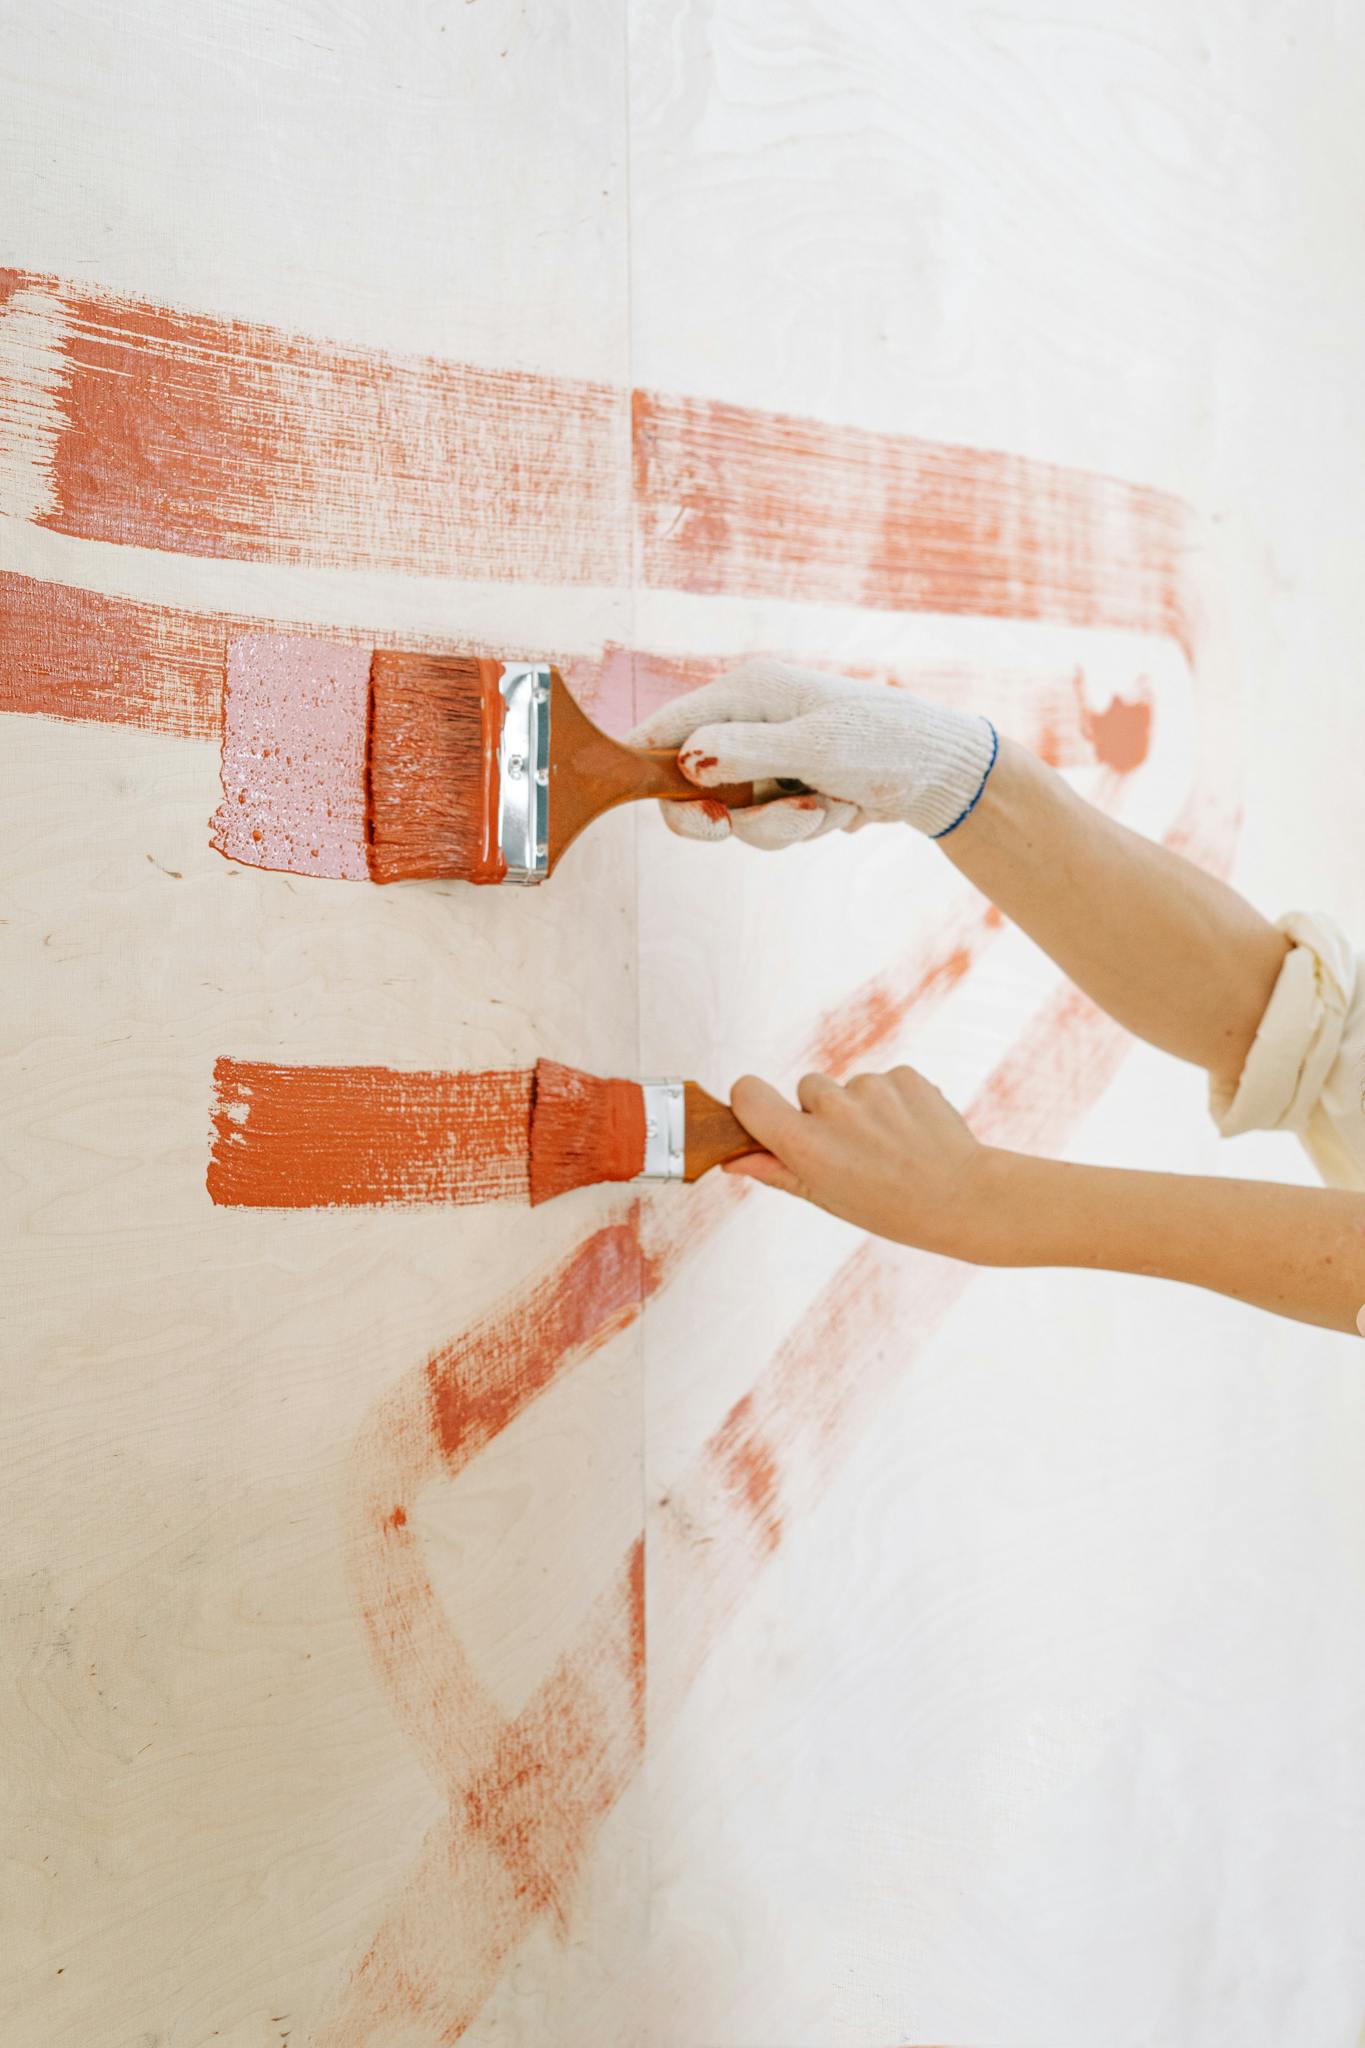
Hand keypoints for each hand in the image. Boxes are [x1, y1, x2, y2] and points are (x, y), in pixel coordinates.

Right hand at [626, 657, 997, 846]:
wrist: (944, 772)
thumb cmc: (886, 743)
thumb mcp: (816, 747)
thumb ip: (747, 753)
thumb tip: (685, 759)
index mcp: (747, 692)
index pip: (668, 728)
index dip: (648, 768)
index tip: (665, 806)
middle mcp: (749, 722)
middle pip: (692, 785)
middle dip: (728, 818)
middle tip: (733, 830)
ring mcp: (767, 758)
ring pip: (737, 817)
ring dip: (784, 827)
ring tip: (831, 807)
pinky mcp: (787, 789)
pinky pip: (770, 827)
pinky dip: (807, 828)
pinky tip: (844, 809)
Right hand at [725, 1065, 996, 1259]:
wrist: (963, 1199)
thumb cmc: (889, 1207)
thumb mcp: (825, 1197)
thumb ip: (776, 1171)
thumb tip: (734, 1159)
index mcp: (805, 1144)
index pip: (748, 1093)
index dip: (751, 1101)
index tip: (764, 1116)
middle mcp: (834, 1109)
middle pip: (807, 1088)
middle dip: (822, 1112)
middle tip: (854, 1151)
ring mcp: (872, 1088)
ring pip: (849, 1086)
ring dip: (861, 1108)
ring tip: (890, 1145)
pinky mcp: (905, 1076)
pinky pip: (884, 1080)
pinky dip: (893, 1101)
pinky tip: (911, 1132)